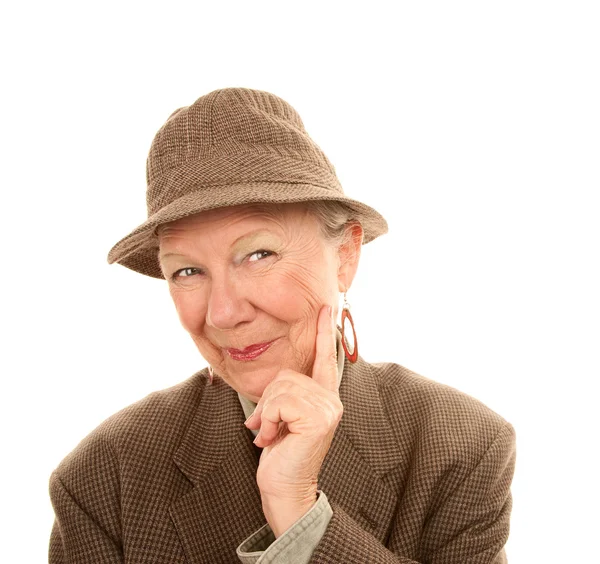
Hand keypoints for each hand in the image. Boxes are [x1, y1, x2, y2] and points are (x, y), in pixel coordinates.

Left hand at [244, 304, 342, 536]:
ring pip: (281, 387)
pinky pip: (279, 402)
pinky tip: (274, 439)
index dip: (324, 333)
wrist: (284, 488)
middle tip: (267, 426)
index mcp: (324, 397)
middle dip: (267, 400)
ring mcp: (328, 408)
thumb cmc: (281, 453)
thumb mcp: (282, 417)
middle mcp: (331, 400)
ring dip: (266, 413)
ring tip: (271, 434)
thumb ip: (286, 395)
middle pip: (287, 375)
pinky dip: (269, 420)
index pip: (325, 359)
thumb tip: (277, 383)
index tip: (327, 309)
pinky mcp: (320, 418)